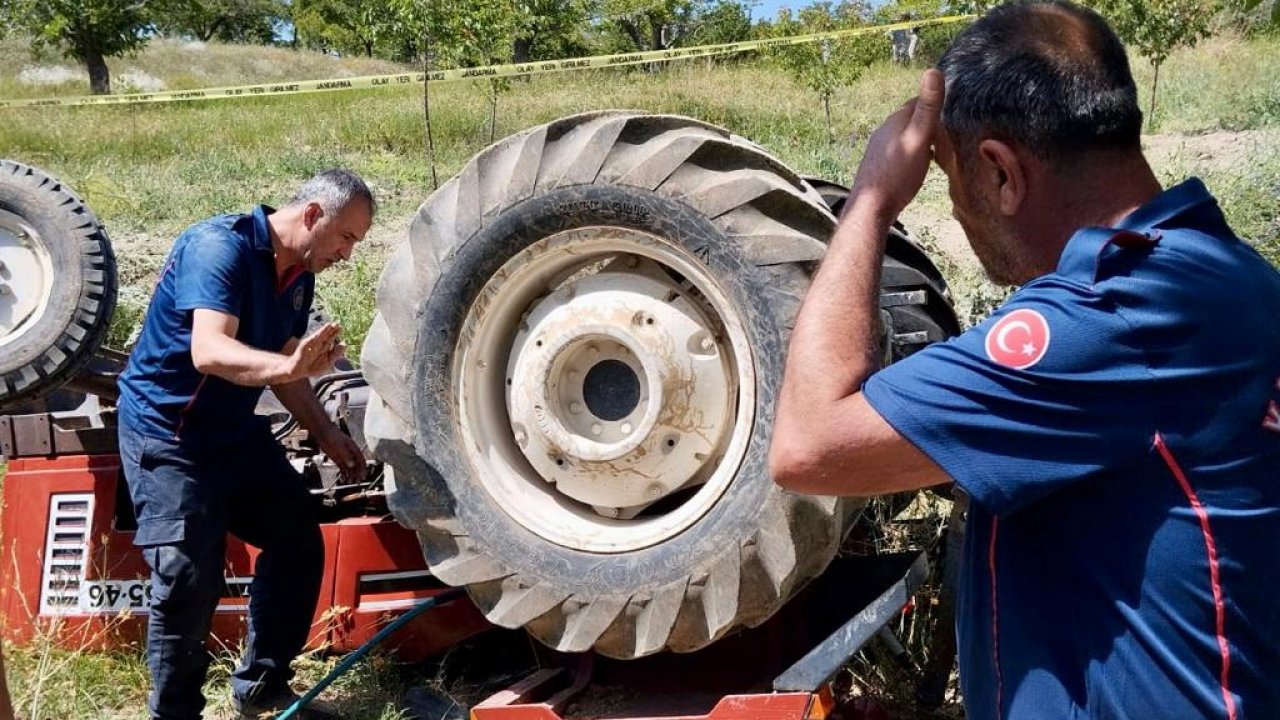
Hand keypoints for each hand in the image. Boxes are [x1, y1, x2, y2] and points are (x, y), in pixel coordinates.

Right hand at [286, 322, 345, 381]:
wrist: (298, 371)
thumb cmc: (313, 367)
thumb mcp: (328, 362)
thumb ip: (336, 354)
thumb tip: (345, 344)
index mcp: (324, 348)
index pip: (330, 339)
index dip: (335, 333)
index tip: (341, 327)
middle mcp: (318, 344)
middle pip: (326, 335)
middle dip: (332, 329)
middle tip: (338, 323)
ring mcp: (313, 344)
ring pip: (320, 335)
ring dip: (325, 330)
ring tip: (331, 324)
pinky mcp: (307, 344)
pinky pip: (314, 338)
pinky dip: (318, 334)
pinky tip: (321, 331)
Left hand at [317, 424, 365, 482]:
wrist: (323, 431)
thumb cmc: (332, 435)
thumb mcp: (339, 446)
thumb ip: (346, 456)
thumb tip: (351, 465)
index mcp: (353, 448)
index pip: (361, 460)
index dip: (363, 468)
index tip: (364, 475)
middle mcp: (349, 453)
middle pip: (356, 465)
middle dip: (358, 473)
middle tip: (358, 481)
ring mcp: (343, 456)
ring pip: (349, 467)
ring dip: (351, 475)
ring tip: (351, 482)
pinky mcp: (337, 458)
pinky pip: (342, 467)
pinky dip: (344, 473)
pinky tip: (344, 479)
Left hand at [850, 69, 944, 219]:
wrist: (872, 207)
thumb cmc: (898, 174)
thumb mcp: (919, 139)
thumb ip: (928, 108)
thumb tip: (933, 71)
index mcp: (896, 120)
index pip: (918, 102)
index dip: (936, 103)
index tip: (953, 108)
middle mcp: (885, 131)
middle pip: (912, 119)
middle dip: (929, 122)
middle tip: (950, 131)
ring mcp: (880, 148)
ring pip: (905, 136)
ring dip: (921, 139)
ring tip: (939, 149)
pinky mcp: (879, 165)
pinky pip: (900, 152)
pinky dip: (913, 153)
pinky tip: (919, 165)